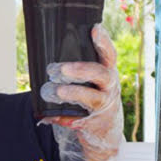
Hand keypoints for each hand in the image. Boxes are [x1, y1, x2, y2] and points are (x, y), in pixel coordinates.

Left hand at [40, 23, 124, 160]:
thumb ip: (82, 68)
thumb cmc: (95, 96)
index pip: (109, 54)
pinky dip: (64, 118)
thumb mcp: (95, 81)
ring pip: (92, 97)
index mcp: (108, 72)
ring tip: (57, 91)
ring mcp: (104, 105)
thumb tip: (50, 56)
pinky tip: (52, 116)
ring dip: (74, 93)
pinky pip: (79, 119)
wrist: (105, 131)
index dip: (104, 41)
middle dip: (82, 70)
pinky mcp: (95, 122)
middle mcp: (110, 87)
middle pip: (101, 74)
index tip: (95, 29)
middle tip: (62, 69)